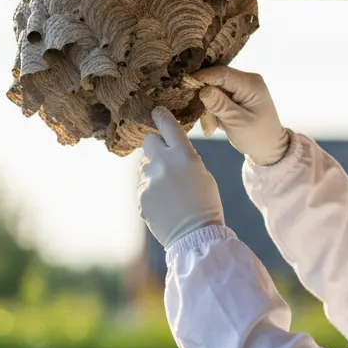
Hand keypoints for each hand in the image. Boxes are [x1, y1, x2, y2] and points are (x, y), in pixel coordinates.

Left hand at [138, 108, 224, 247]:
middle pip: (149, 141)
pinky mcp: (141, 195)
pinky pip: (143, 187)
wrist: (195, 235)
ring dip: (154, 174)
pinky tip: (164, 206)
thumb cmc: (206, 205)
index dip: (161, 116)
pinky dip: (151, 194)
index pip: (168, 126)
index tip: (156, 112)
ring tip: (169, 193)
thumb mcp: (203, 175)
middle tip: (164, 161)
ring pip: (145, 167)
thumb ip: (186, 159)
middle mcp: (163, 163)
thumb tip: (172, 154)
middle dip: (155, 148)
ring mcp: (150, 180)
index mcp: (184, 154)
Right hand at [192, 66, 290, 165]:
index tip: (184, 83)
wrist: (268, 147)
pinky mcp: (236, 94)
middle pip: (216, 80)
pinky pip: (218, 97)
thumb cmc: (257, 137)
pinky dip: (214, 110)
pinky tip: (217, 124)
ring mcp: (242, 86)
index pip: (222, 73)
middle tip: (205, 121)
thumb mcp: (237, 123)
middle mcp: (247, 80)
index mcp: (252, 84)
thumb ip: (220, 105)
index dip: (202, 77)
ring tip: (212, 128)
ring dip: (210, 109)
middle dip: (207, 99)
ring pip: (215, 90)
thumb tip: (203, 89)